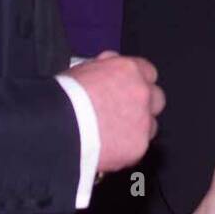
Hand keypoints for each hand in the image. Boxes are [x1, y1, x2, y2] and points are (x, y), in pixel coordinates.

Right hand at [67, 51, 163, 174]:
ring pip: (150, 126)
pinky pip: (138, 149)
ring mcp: (143, 121)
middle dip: (143, 106)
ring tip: (113, 135)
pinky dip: (126, 150)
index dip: (137, 82)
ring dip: (137, 129)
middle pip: (156, 99)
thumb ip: (105, 66)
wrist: (58, 127)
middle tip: (123, 114)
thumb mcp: (84, 68)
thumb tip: (110, 63)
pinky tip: (108, 149)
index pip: (148, 72)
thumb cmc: (64, 97)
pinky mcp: (138, 147)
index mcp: (130, 70)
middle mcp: (142, 93)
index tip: (128, 89)